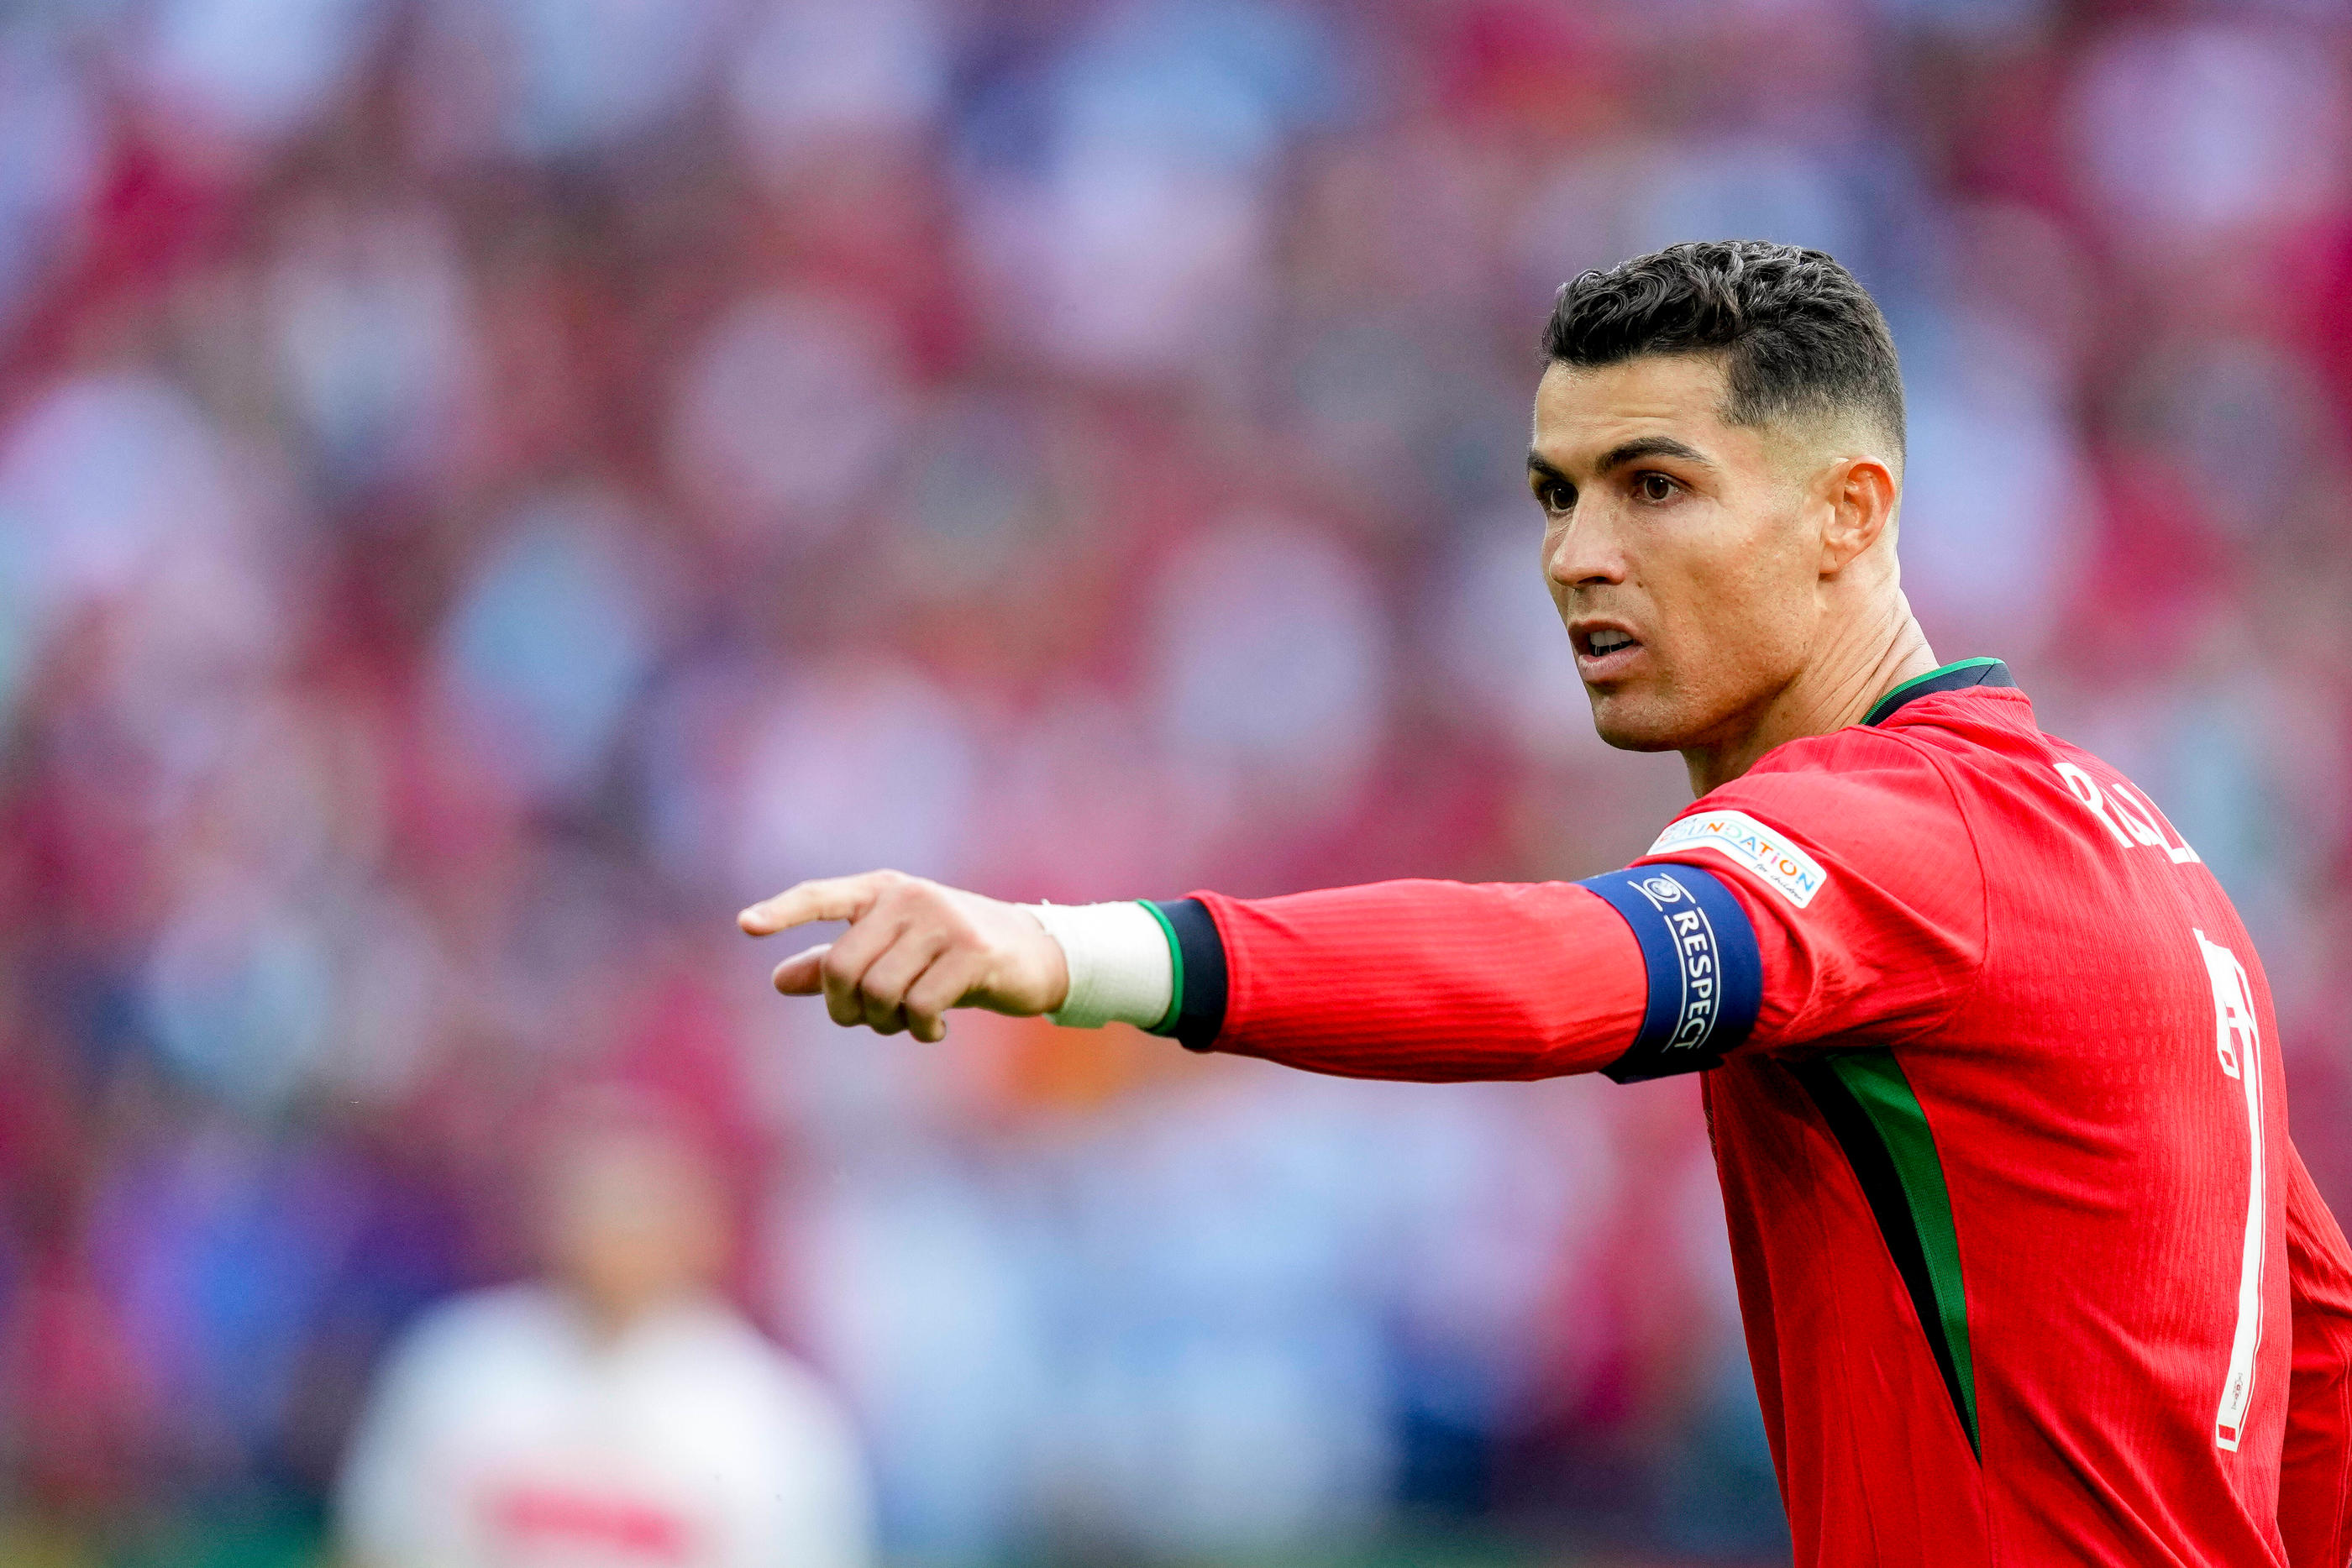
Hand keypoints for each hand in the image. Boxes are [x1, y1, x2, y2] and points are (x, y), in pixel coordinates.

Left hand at [738, 871, 1069, 1041]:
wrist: (1035, 955)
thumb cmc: (954, 955)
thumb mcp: (895, 954)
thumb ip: (839, 963)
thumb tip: (779, 979)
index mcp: (883, 890)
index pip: (823, 896)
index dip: (784, 911)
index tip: (745, 926)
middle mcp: (909, 897)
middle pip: (842, 968)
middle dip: (847, 1009)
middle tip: (872, 1021)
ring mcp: (943, 921)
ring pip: (879, 991)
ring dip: (886, 1024)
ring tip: (910, 1023)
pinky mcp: (973, 952)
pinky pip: (920, 1006)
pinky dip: (921, 1030)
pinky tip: (935, 1029)